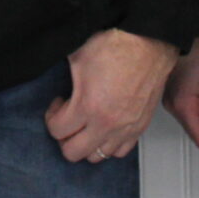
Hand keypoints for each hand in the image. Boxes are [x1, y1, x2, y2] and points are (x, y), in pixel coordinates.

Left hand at [44, 28, 177, 163]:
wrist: (149, 42)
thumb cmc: (117, 45)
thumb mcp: (77, 55)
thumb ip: (62, 74)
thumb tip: (49, 70)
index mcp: (88, 106)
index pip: (57, 131)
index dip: (51, 117)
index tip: (57, 104)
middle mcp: (107, 124)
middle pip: (74, 152)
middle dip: (64, 137)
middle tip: (67, 120)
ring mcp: (125, 128)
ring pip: (98, 156)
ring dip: (87, 143)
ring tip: (86, 124)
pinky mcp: (140, 126)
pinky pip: (121, 151)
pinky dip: (109, 144)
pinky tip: (104, 127)